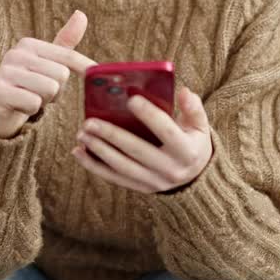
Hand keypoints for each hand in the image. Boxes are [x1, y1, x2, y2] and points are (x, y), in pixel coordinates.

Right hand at [0, 10, 95, 138]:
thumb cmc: (28, 85)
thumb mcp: (47, 63)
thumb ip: (65, 42)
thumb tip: (81, 14)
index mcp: (28, 44)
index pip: (67, 57)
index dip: (85, 68)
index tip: (96, 74)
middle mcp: (15, 54)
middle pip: (61, 75)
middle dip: (56, 91)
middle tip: (40, 92)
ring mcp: (5, 72)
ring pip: (50, 90)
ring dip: (44, 101)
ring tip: (30, 98)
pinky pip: (34, 103)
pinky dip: (31, 110)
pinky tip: (20, 107)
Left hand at [72, 86, 212, 192]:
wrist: (196, 177)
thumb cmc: (193, 142)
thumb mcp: (200, 126)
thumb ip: (193, 108)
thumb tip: (184, 91)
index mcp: (186, 151)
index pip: (166, 130)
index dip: (149, 115)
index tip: (131, 99)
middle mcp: (170, 169)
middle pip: (137, 150)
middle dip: (111, 135)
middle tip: (89, 121)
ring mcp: (154, 182)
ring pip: (121, 166)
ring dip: (98, 150)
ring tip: (81, 134)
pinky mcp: (140, 188)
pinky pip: (114, 178)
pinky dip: (94, 166)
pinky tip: (78, 153)